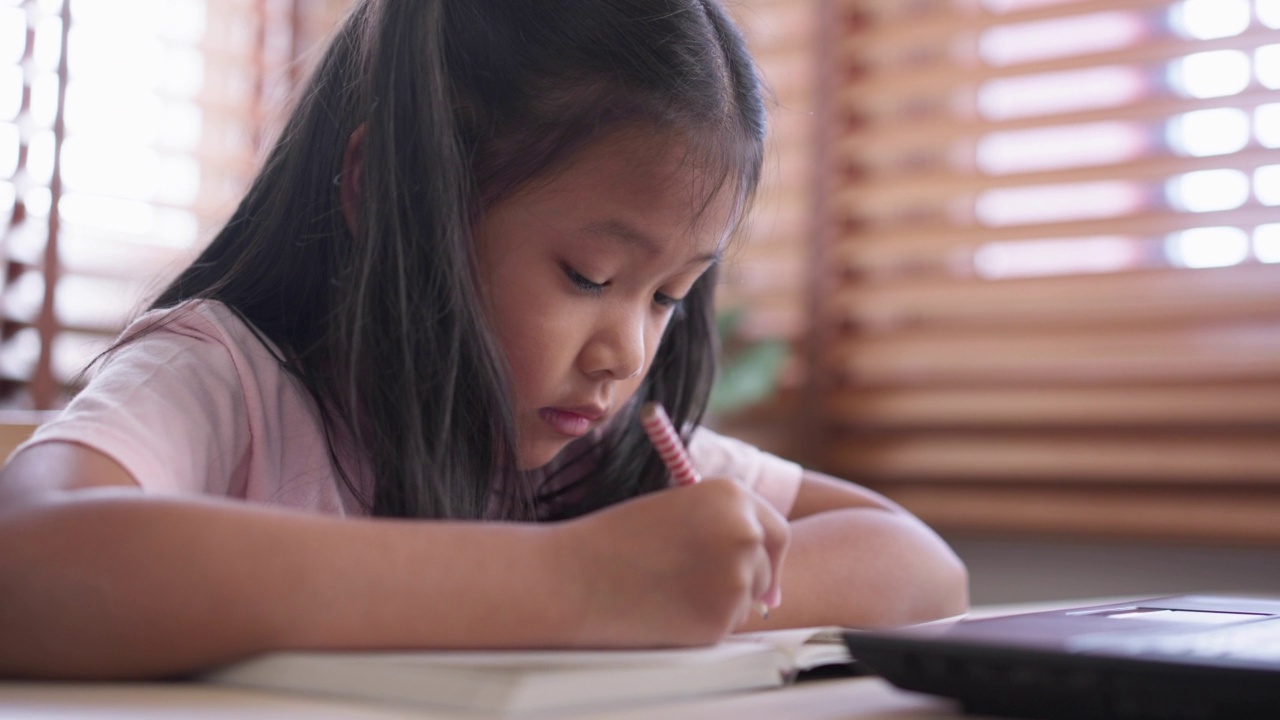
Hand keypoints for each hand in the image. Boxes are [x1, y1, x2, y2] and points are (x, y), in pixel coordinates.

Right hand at [549, 478, 788, 646]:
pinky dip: (702, 623)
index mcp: (732, 496)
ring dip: (721, 601)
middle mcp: (744, 533)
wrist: (574, 578)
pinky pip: (724, 626)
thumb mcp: (678, 510)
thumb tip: (762, 568)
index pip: (776, 532)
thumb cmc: (616, 541)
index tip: (764, 570)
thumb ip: (722, 526)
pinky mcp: (720, 621)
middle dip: (747, 580)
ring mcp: (736, 580)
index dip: (769, 554)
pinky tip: (663, 611)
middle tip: (704, 587)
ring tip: (668, 590)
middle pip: (766, 568)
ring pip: (746, 601)